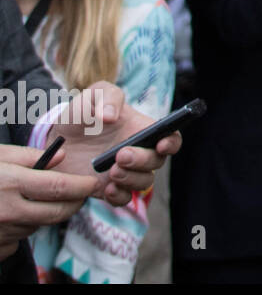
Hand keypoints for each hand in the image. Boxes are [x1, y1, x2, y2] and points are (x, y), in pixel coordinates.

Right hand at [0, 143, 98, 258]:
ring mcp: (0, 232)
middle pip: (57, 213)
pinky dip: (20, 227)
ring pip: (38, 225)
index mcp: (10, 183)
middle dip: (74, 204)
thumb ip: (29, 156)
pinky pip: (18, 239)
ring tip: (30, 199)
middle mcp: (7, 211)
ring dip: (43, 214)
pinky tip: (8, 215)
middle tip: (79, 195)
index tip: (92, 182)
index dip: (82, 186)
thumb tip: (62, 158)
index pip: (60, 188)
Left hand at [48, 82, 182, 206]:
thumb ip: (106, 97)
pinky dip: (119, 196)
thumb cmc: (81, 114)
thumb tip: (111, 117)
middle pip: (157, 161)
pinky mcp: (109, 188)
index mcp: (142, 129)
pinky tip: (107, 189)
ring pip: (144, 182)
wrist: (56, 140)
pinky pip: (124, 198)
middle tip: (121, 155)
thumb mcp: (93, 95)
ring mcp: (126, 171)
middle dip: (143, 160)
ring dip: (132, 179)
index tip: (161, 144)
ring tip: (112, 172)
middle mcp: (139, 152)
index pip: (171, 137)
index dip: (172, 142)